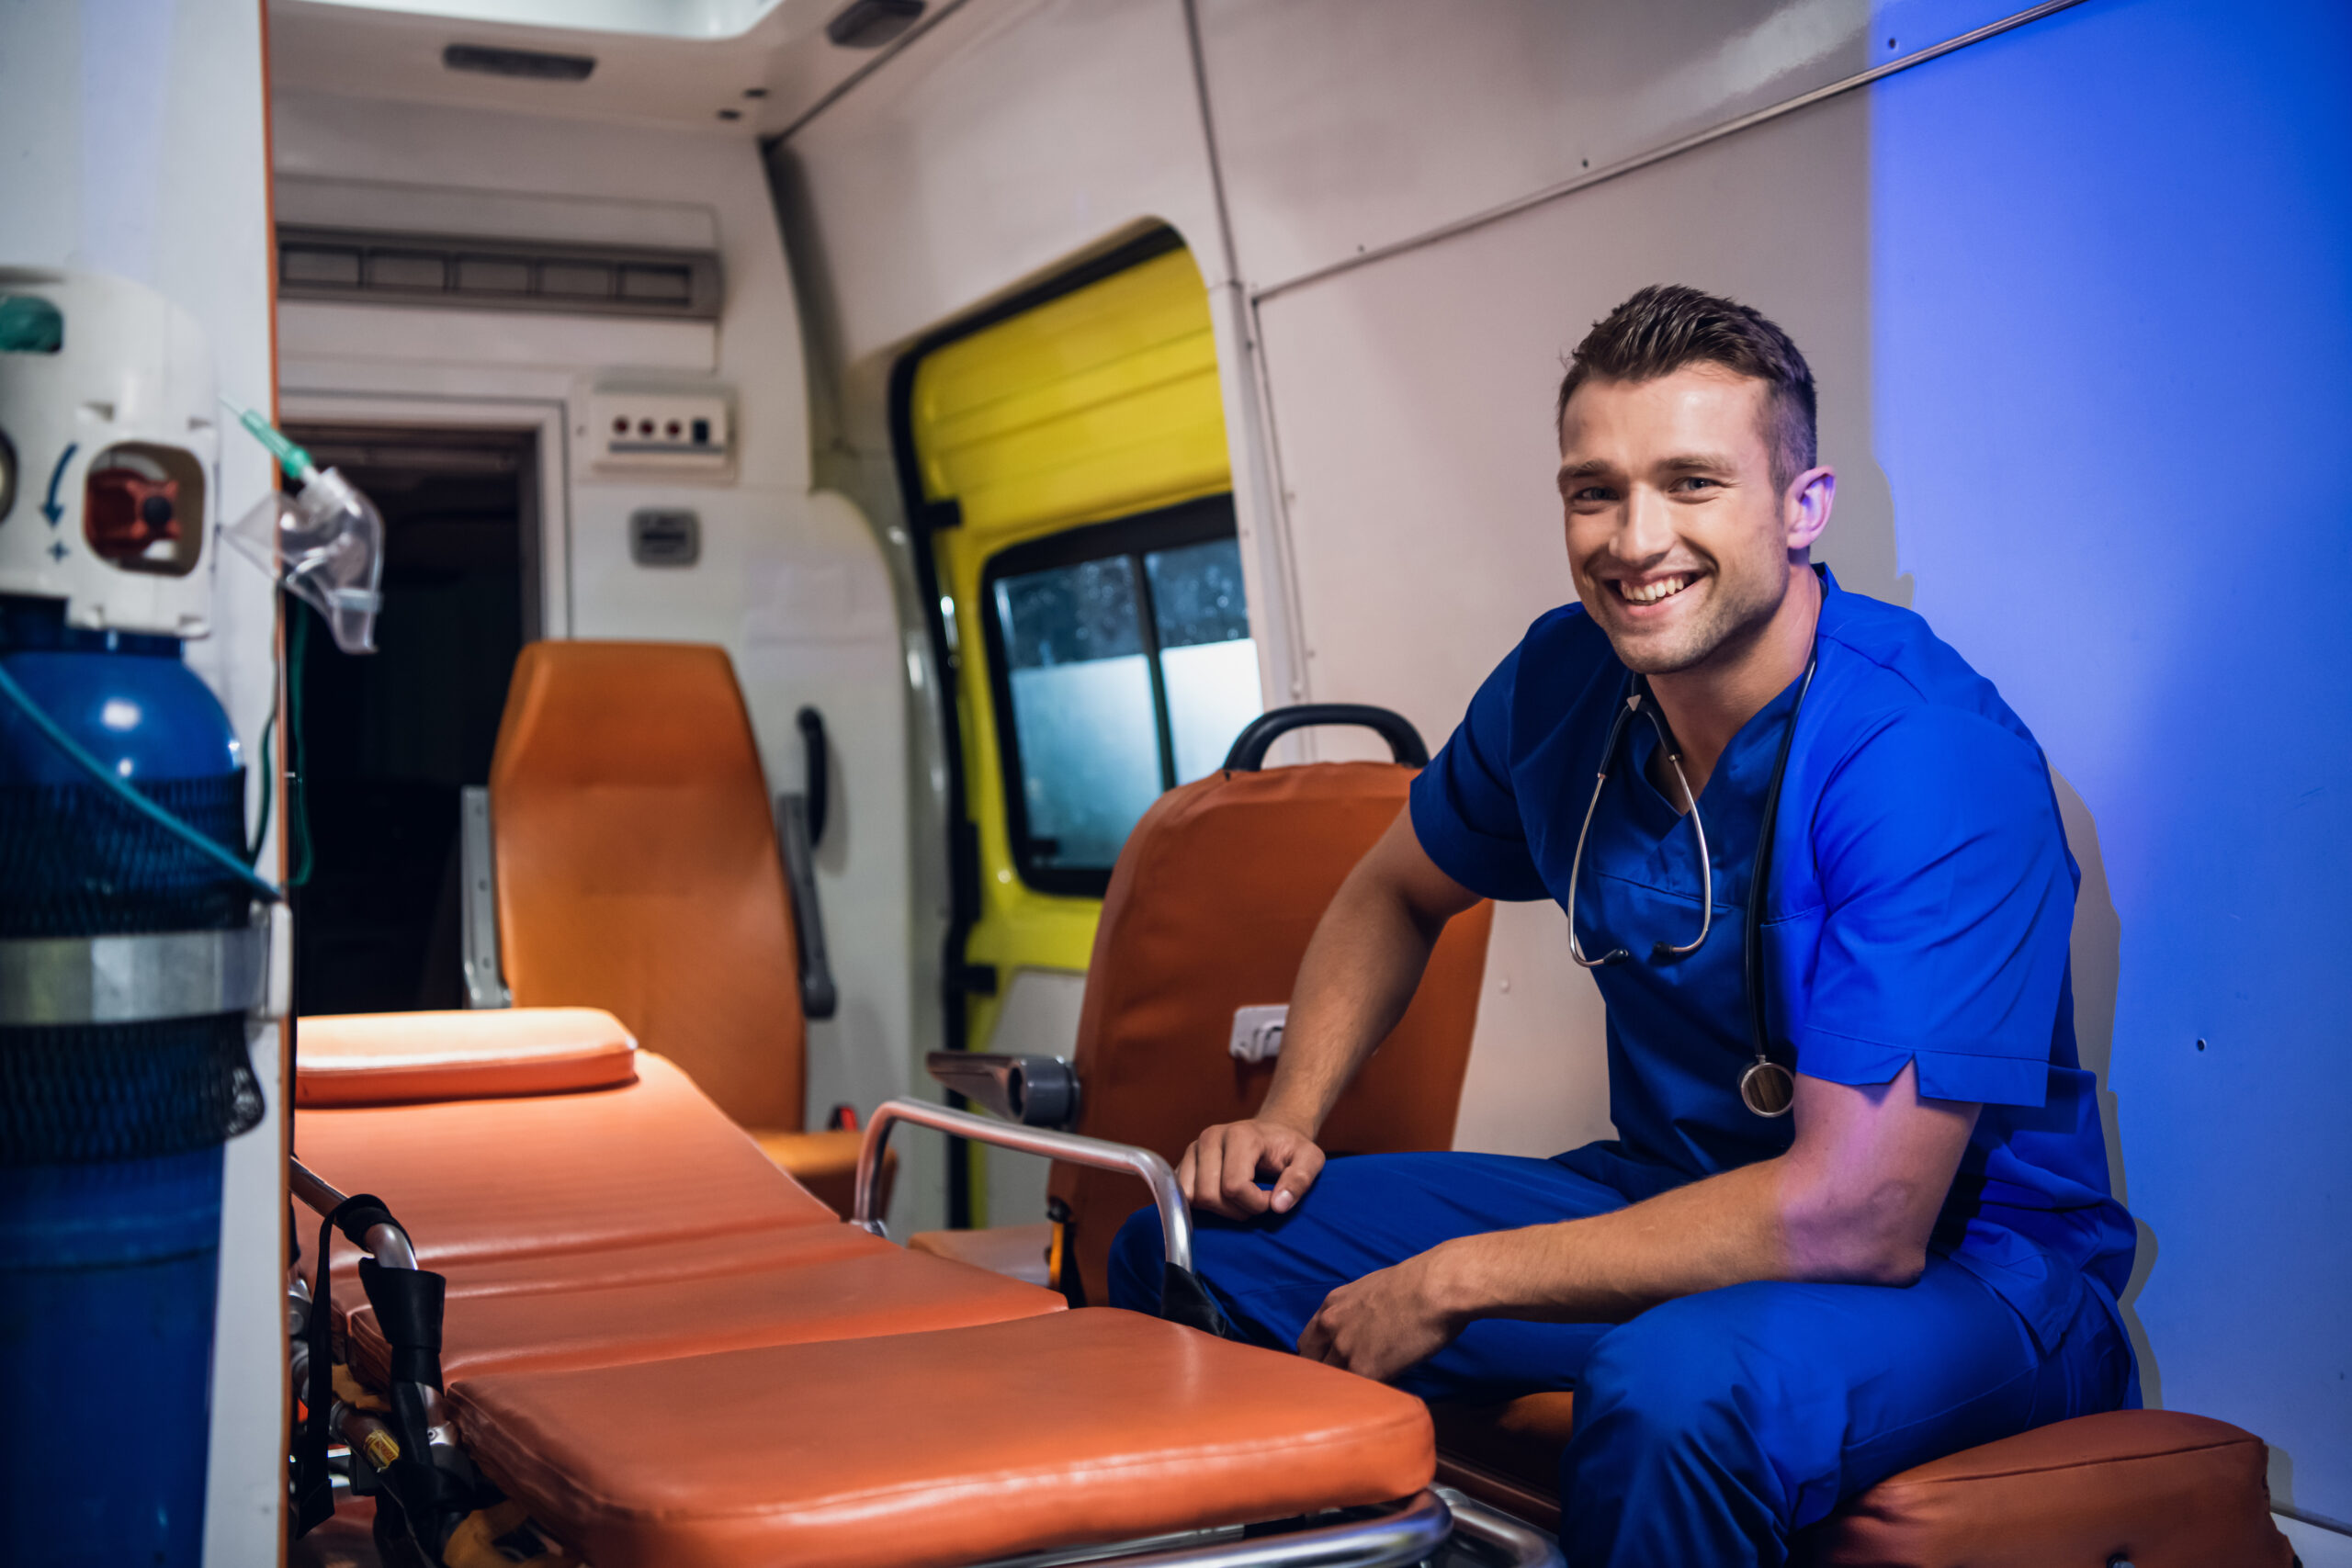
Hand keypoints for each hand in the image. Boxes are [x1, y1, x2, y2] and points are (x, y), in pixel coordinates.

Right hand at [1176, 1118, 1325, 1218]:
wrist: (1273, 1132)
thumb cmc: (1290, 1147)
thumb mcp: (1310, 1159)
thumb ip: (1300, 1180)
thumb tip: (1278, 1205)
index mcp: (1239, 1135)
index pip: (1234, 1187)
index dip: (1254, 1204)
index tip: (1271, 1199)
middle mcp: (1210, 1138)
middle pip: (1209, 1195)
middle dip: (1236, 1210)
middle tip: (1255, 1202)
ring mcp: (1193, 1148)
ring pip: (1192, 1197)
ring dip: (1218, 1209)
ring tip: (1239, 1200)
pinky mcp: (1184, 1161)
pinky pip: (1182, 1194)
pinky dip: (1201, 1205)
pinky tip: (1223, 1199)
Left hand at [1297, 1248, 1468, 1383]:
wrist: (1436, 1287)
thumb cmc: (1417, 1284)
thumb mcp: (1371, 1291)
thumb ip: (1356, 1313)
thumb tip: (1364, 1331)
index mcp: (1331, 1304)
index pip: (1307, 1343)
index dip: (1318, 1359)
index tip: (1330, 1368)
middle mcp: (1330, 1325)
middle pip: (1310, 1365)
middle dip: (1324, 1378)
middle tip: (1343, 1389)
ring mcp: (1344, 1348)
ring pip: (1329, 1382)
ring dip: (1344, 1391)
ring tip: (1360, 1399)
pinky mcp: (1364, 1369)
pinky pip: (1354, 1392)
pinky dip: (1364, 1399)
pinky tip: (1377, 1400)